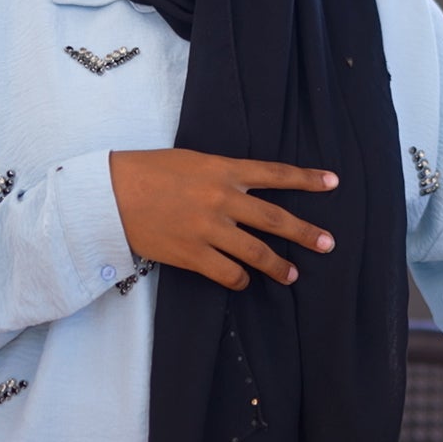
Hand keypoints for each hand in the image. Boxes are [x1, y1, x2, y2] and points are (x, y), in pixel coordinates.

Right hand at [108, 149, 337, 289]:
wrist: (109, 194)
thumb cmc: (148, 171)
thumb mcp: (193, 161)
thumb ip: (223, 174)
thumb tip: (248, 187)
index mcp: (224, 169)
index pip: (276, 173)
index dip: (307, 179)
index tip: (333, 182)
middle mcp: (222, 198)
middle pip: (275, 218)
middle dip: (305, 232)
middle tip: (328, 243)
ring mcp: (208, 229)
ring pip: (256, 252)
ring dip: (278, 265)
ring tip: (292, 274)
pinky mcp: (191, 254)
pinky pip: (226, 273)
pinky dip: (240, 279)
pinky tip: (245, 280)